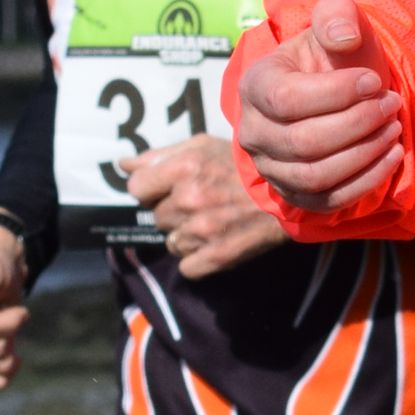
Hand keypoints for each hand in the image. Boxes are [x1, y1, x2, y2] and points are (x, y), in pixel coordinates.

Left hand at [127, 134, 292, 279]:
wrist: (291, 194)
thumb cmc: (245, 166)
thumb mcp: (204, 147)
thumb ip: (160, 156)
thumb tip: (123, 164)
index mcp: (183, 169)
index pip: (136, 188)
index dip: (151, 189)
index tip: (169, 188)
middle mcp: (188, 200)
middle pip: (156, 217)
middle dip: (174, 212)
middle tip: (202, 203)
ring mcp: (202, 231)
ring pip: (171, 243)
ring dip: (187, 236)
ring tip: (213, 223)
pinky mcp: (216, 257)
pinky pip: (187, 267)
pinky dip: (199, 259)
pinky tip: (217, 243)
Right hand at [239, 0, 405, 211]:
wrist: (334, 92)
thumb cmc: (332, 58)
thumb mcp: (335, 25)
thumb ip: (337, 16)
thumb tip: (345, 37)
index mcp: (255, 86)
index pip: (287, 99)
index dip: (337, 93)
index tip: (374, 81)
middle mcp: (253, 132)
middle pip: (304, 142)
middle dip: (358, 123)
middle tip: (392, 104)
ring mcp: (271, 168)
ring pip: (316, 175)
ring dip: (364, 153)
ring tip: (394, 128)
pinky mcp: (294, 195)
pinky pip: (328, 201)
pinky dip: (366, 182)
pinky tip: (392, 156)